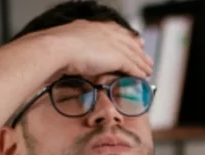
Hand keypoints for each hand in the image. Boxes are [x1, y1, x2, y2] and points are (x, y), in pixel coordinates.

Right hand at [38, 20, 153, 79]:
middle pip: (130, 43)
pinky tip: (143, 78)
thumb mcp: (69, 42)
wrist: (56, 49)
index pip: (118, 32)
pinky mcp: (117, 57)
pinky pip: (132, 66)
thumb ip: (78, 46)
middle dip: (140, 53)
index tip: (137, 43)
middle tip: (147, 60)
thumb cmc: (55, 48)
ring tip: (148, 72)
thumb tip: (77, 55)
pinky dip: (139, 73)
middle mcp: (107, 32)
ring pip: (134, 56)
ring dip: (143, 65)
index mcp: (95, 26)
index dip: (129, 39)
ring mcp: (113, 44)